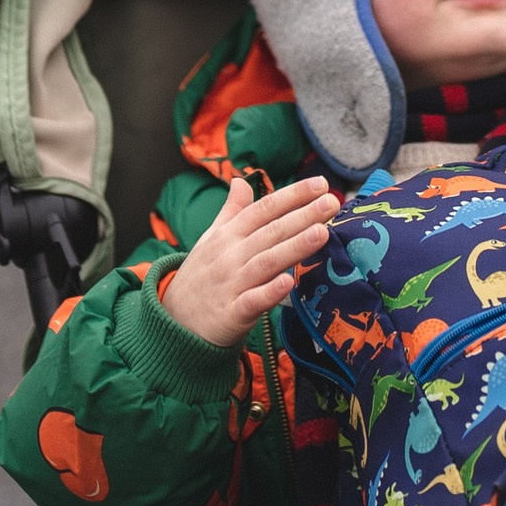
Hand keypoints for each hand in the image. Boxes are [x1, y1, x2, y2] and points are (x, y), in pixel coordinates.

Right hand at [160, 176, 339, 349]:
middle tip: (332, 202)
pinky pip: (253, 301)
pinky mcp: (232, 314)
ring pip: (266, 262)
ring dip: (294, 247)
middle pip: (270, 231)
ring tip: (321, 233)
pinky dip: (270, 292)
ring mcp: (231, 284)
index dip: (292, 195)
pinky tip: (289, 282)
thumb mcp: (210, 240)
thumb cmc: (199, 278)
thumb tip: (241, 181)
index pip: (263, 209)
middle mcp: (230, 255)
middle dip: (302, 215)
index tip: (320, 184)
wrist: (173, 324)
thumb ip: (231, 212)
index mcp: (228, 235)